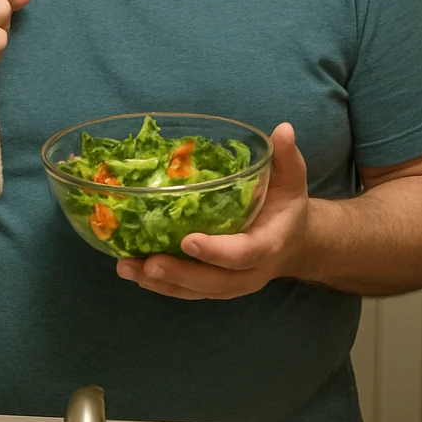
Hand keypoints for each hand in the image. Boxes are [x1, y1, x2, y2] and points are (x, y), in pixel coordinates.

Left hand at [115, 123, 310, 299]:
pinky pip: (186, 292)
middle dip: (179, 273)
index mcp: (268, 246)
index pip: (243, 254)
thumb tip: (282, 129)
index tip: (188, 240)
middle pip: (213, 281)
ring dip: (160, 283)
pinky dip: (160, 285)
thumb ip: (286, 157)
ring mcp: (231, 285)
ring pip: (195, 291)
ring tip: (128, 269)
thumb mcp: (291, 180)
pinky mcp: (214, 288)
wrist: (293, 244)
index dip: (216, 250)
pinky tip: (134, 273)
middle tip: (148, 263)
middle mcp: (249, 273)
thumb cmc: (286, 207)